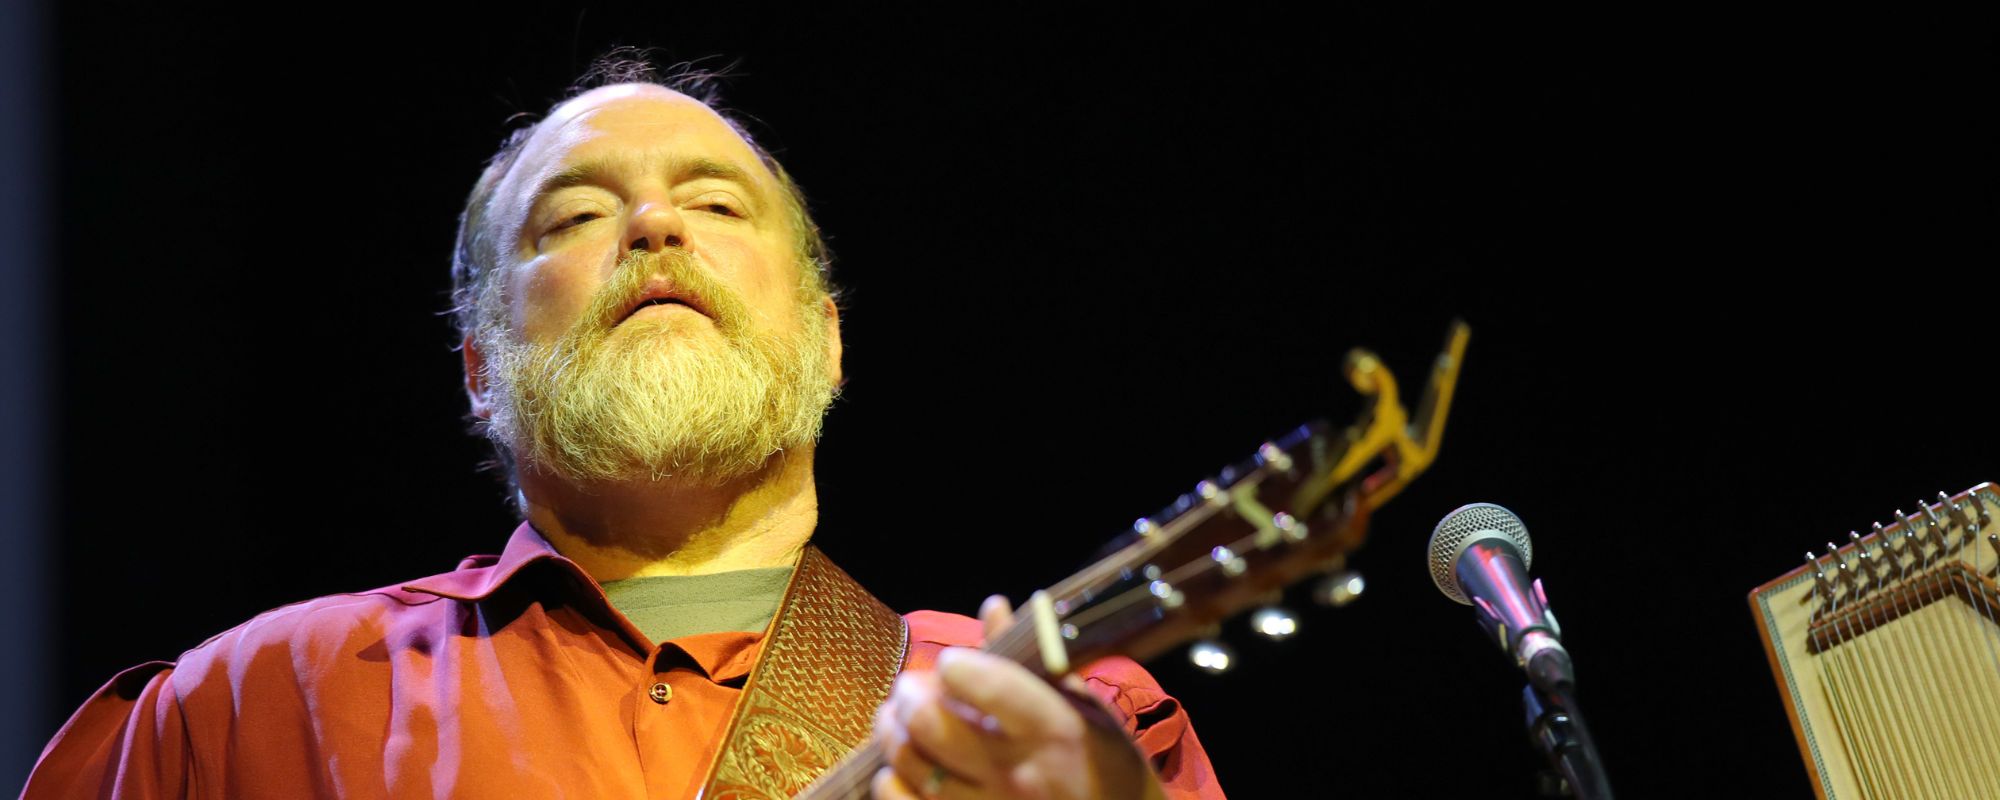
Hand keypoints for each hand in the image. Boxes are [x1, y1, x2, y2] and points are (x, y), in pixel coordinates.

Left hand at [871, 596, 1165, 799]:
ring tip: (897, 718)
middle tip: (910, 687)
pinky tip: (898, 768)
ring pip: (911, 765)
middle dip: (909, 695)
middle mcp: (1019, 772)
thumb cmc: (1104, 762)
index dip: (956, 665)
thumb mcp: (1083, 706)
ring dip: (892, 733)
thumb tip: (993, 608)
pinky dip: (891, 783)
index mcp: (1053, 729)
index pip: (986, 684)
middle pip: (931, 724)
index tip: (953, 663)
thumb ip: (1033, 659)